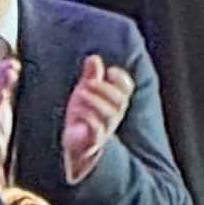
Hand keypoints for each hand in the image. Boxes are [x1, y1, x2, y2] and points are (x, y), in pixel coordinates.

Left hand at [62, 53, 130, 182]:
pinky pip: (96, 131)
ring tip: (80, 92)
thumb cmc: (83, 117)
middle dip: (104, 88)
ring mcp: (105, 129)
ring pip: (109, 114)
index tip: (110, 71)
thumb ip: (90, 77)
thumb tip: (93, 58)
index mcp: (114, 102)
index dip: (121, 79)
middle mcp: (113, 116)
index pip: (127, 89)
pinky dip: (89, 119)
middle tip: (88, 82)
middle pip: (119, 100)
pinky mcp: (92, 142)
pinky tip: (79, 112)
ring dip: (95, 100)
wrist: (76, 146)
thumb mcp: (85, 93)